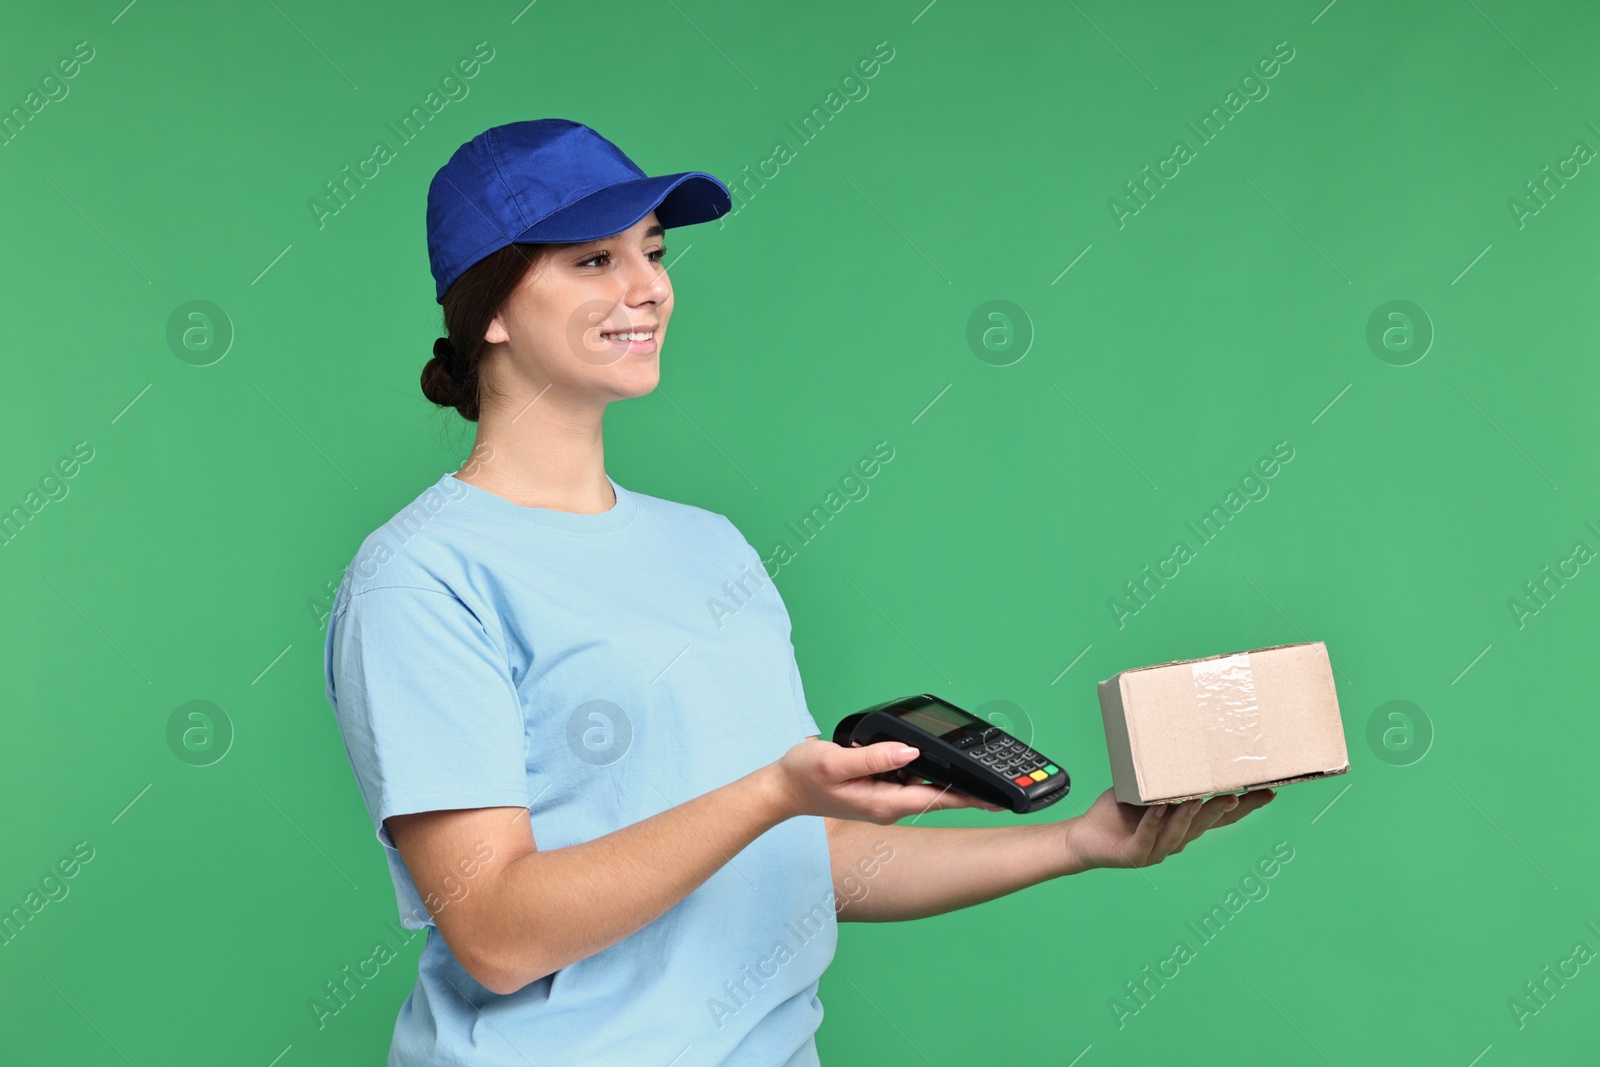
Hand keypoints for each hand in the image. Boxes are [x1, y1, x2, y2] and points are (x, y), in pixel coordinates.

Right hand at [767, 738, 1003, 824]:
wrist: (781, 788)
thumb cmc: (804, 776)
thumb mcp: (835, 762)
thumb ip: (874, 758)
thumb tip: (910, 751)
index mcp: (883, 802)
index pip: (936, 800)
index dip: (968, 798)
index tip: (995, 799)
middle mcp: (888, 804)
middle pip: (936, 795)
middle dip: (966, 788)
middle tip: (998, 782)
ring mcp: (883, 798)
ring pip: (923, 786)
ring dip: (946, 778)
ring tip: (976, 769)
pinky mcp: (876, 788)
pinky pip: (908, 779)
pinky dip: (924, 770)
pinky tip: (932, 759)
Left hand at [1063, 787, 1274, 870]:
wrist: (1085, 838)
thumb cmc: (1118, 812)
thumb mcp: (1144, 790)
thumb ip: (1163, 777)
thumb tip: (1181, 742)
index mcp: (1183, 825)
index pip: (1220, 817)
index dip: (1245, 807)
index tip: (1269, 793)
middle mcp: (1176, 839)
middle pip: (1206, 824)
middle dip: (1225, 810)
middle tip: (1241, 795)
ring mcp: (1156, 849)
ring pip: (1179, 831)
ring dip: (1191, 814)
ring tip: (1202, 798)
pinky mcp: (1134, 855)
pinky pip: (1147, 836)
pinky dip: (1154, 822)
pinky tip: (1158, 808)